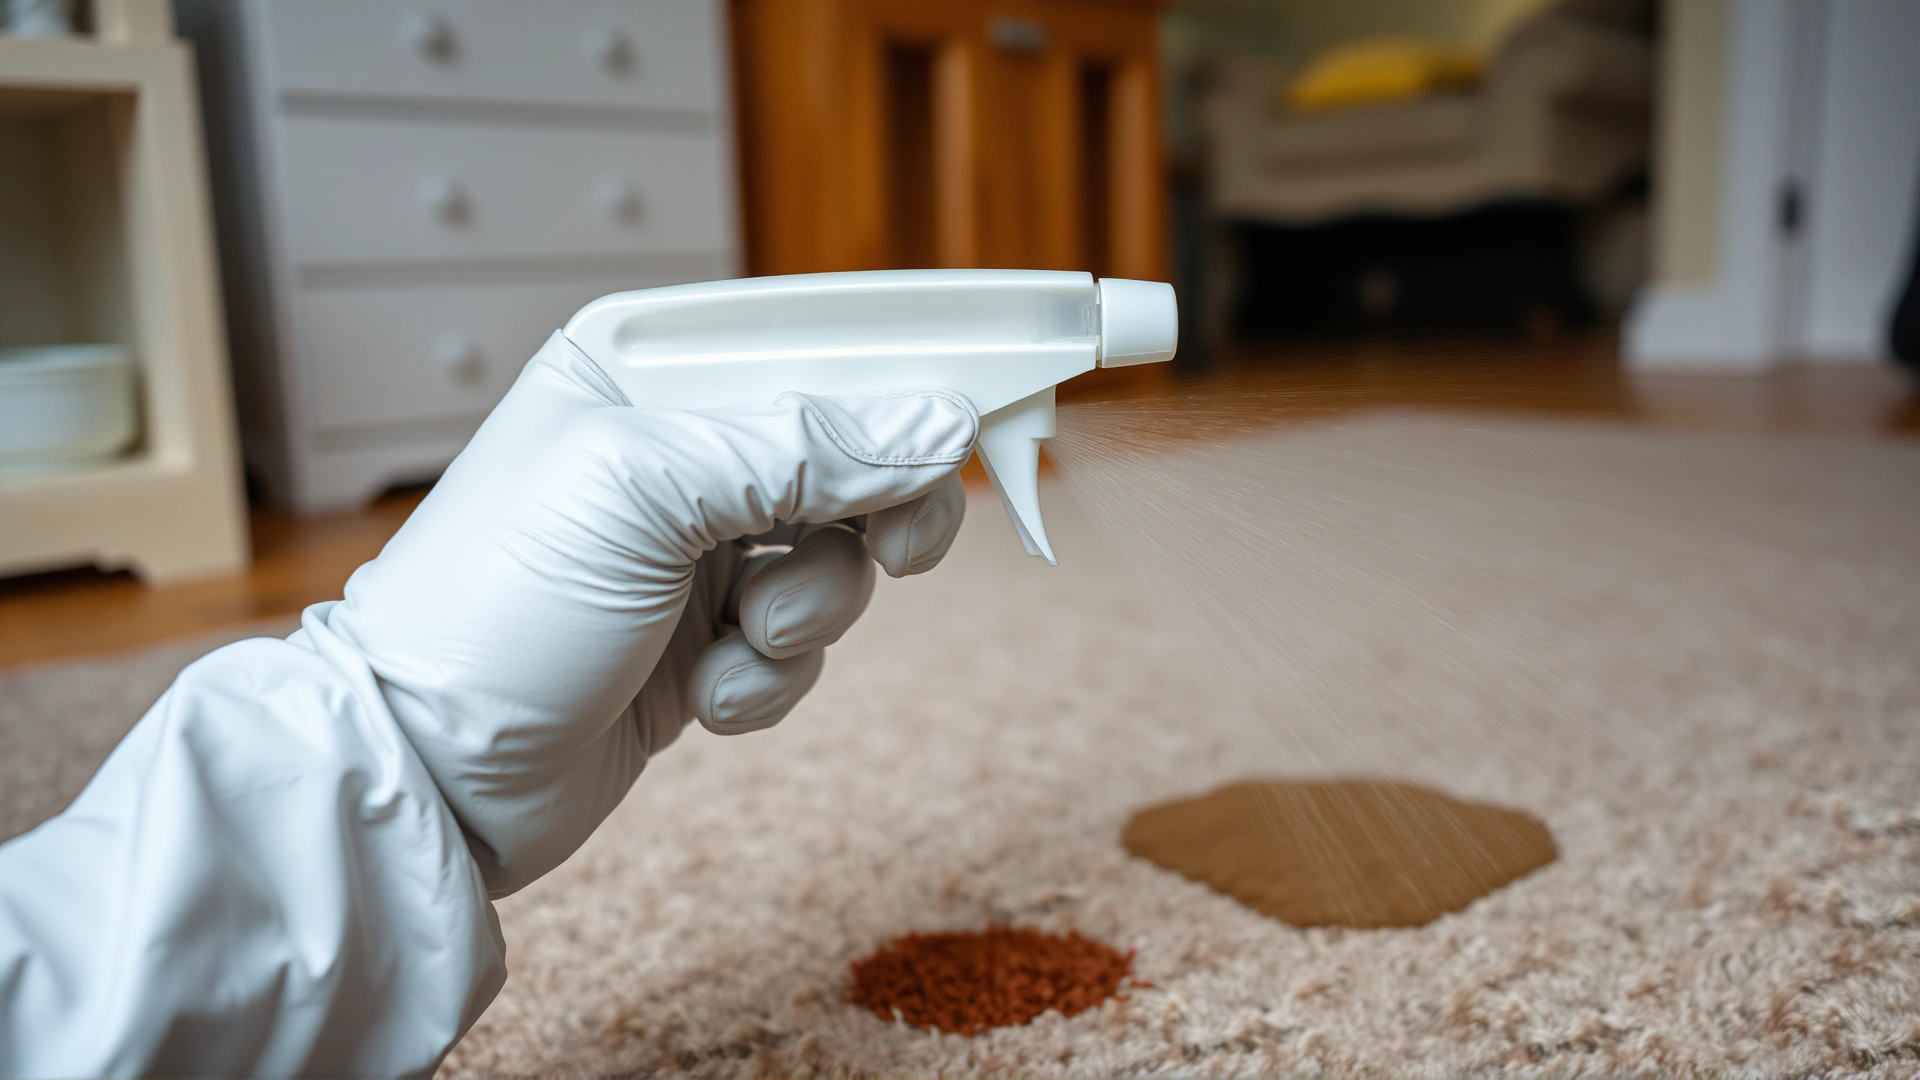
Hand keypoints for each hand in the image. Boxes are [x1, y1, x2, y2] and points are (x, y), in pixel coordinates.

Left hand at [314, 332, 975, 895]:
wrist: (424, 779)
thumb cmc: (496, 607)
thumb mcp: (644, 495)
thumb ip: (797, 448)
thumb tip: (940, 419)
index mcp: (642, 373)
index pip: (807, 341)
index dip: (903, 373)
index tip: (988, 406)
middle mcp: (674, 452)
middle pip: (847, 450)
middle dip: (876, 511)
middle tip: (900, 551)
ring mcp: (691, 552)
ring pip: (836, 558)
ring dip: (808, 612)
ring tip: (738, 642)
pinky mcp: (701, 643)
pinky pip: (799, 646)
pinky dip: (769, 679)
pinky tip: (703, 698)